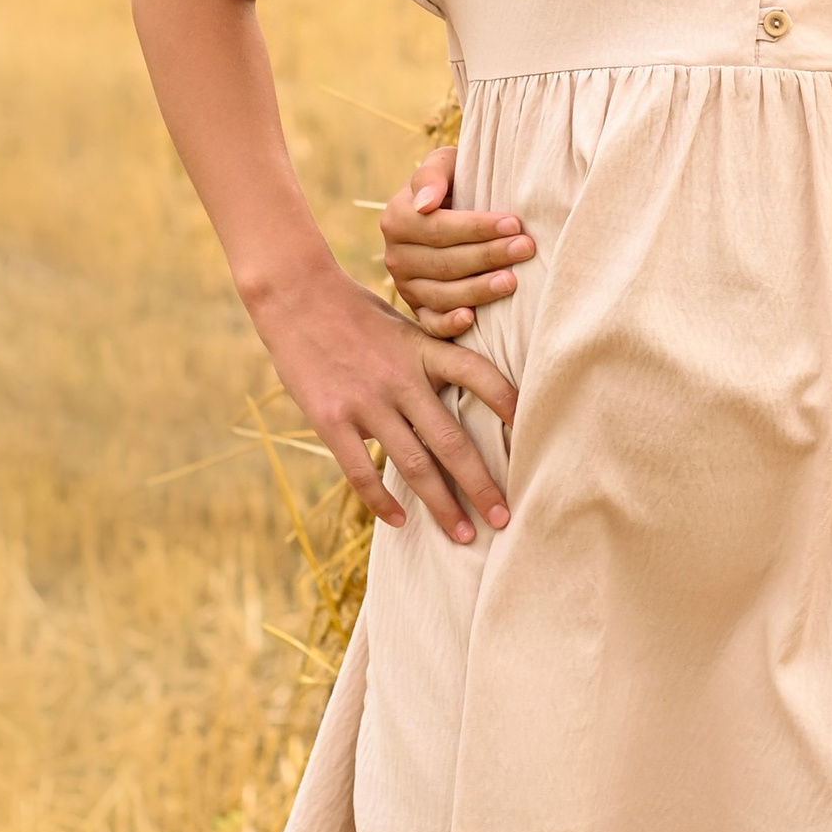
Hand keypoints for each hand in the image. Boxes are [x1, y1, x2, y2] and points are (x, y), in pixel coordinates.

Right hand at [253, 264, 519, 541]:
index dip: (508, 403)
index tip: (534, 433)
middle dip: (481, 484)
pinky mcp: (332, 420)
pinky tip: (400, 521)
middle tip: (506, 516)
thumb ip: (433, 356)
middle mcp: (402, 379)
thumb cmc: (357, 310)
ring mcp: (367, 402)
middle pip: (451, 441)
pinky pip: (362, 471)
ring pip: (414, 466)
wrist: (297, 297)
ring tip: (465, 534)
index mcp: (425, 350)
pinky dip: (382, 501)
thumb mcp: (406, 324)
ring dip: (442, 505)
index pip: (480, 375)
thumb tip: (468, 388)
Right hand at [380, 143, 532, 338]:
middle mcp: (396, 256)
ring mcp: (406, 286)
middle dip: (488, 255)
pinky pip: (430, 324)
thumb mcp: (444, 164)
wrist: (452, 209)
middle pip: (444, 262)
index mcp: (397, 219)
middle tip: (526, 248)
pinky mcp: (418, 310)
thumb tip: (425, 203)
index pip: (439, 228)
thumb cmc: (455, 182)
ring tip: (512, 281)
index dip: (477, 227)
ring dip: (478, 290)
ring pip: (441, 294)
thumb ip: (433, 174)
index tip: (513, 223)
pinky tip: (472, 318)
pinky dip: (449, 324)